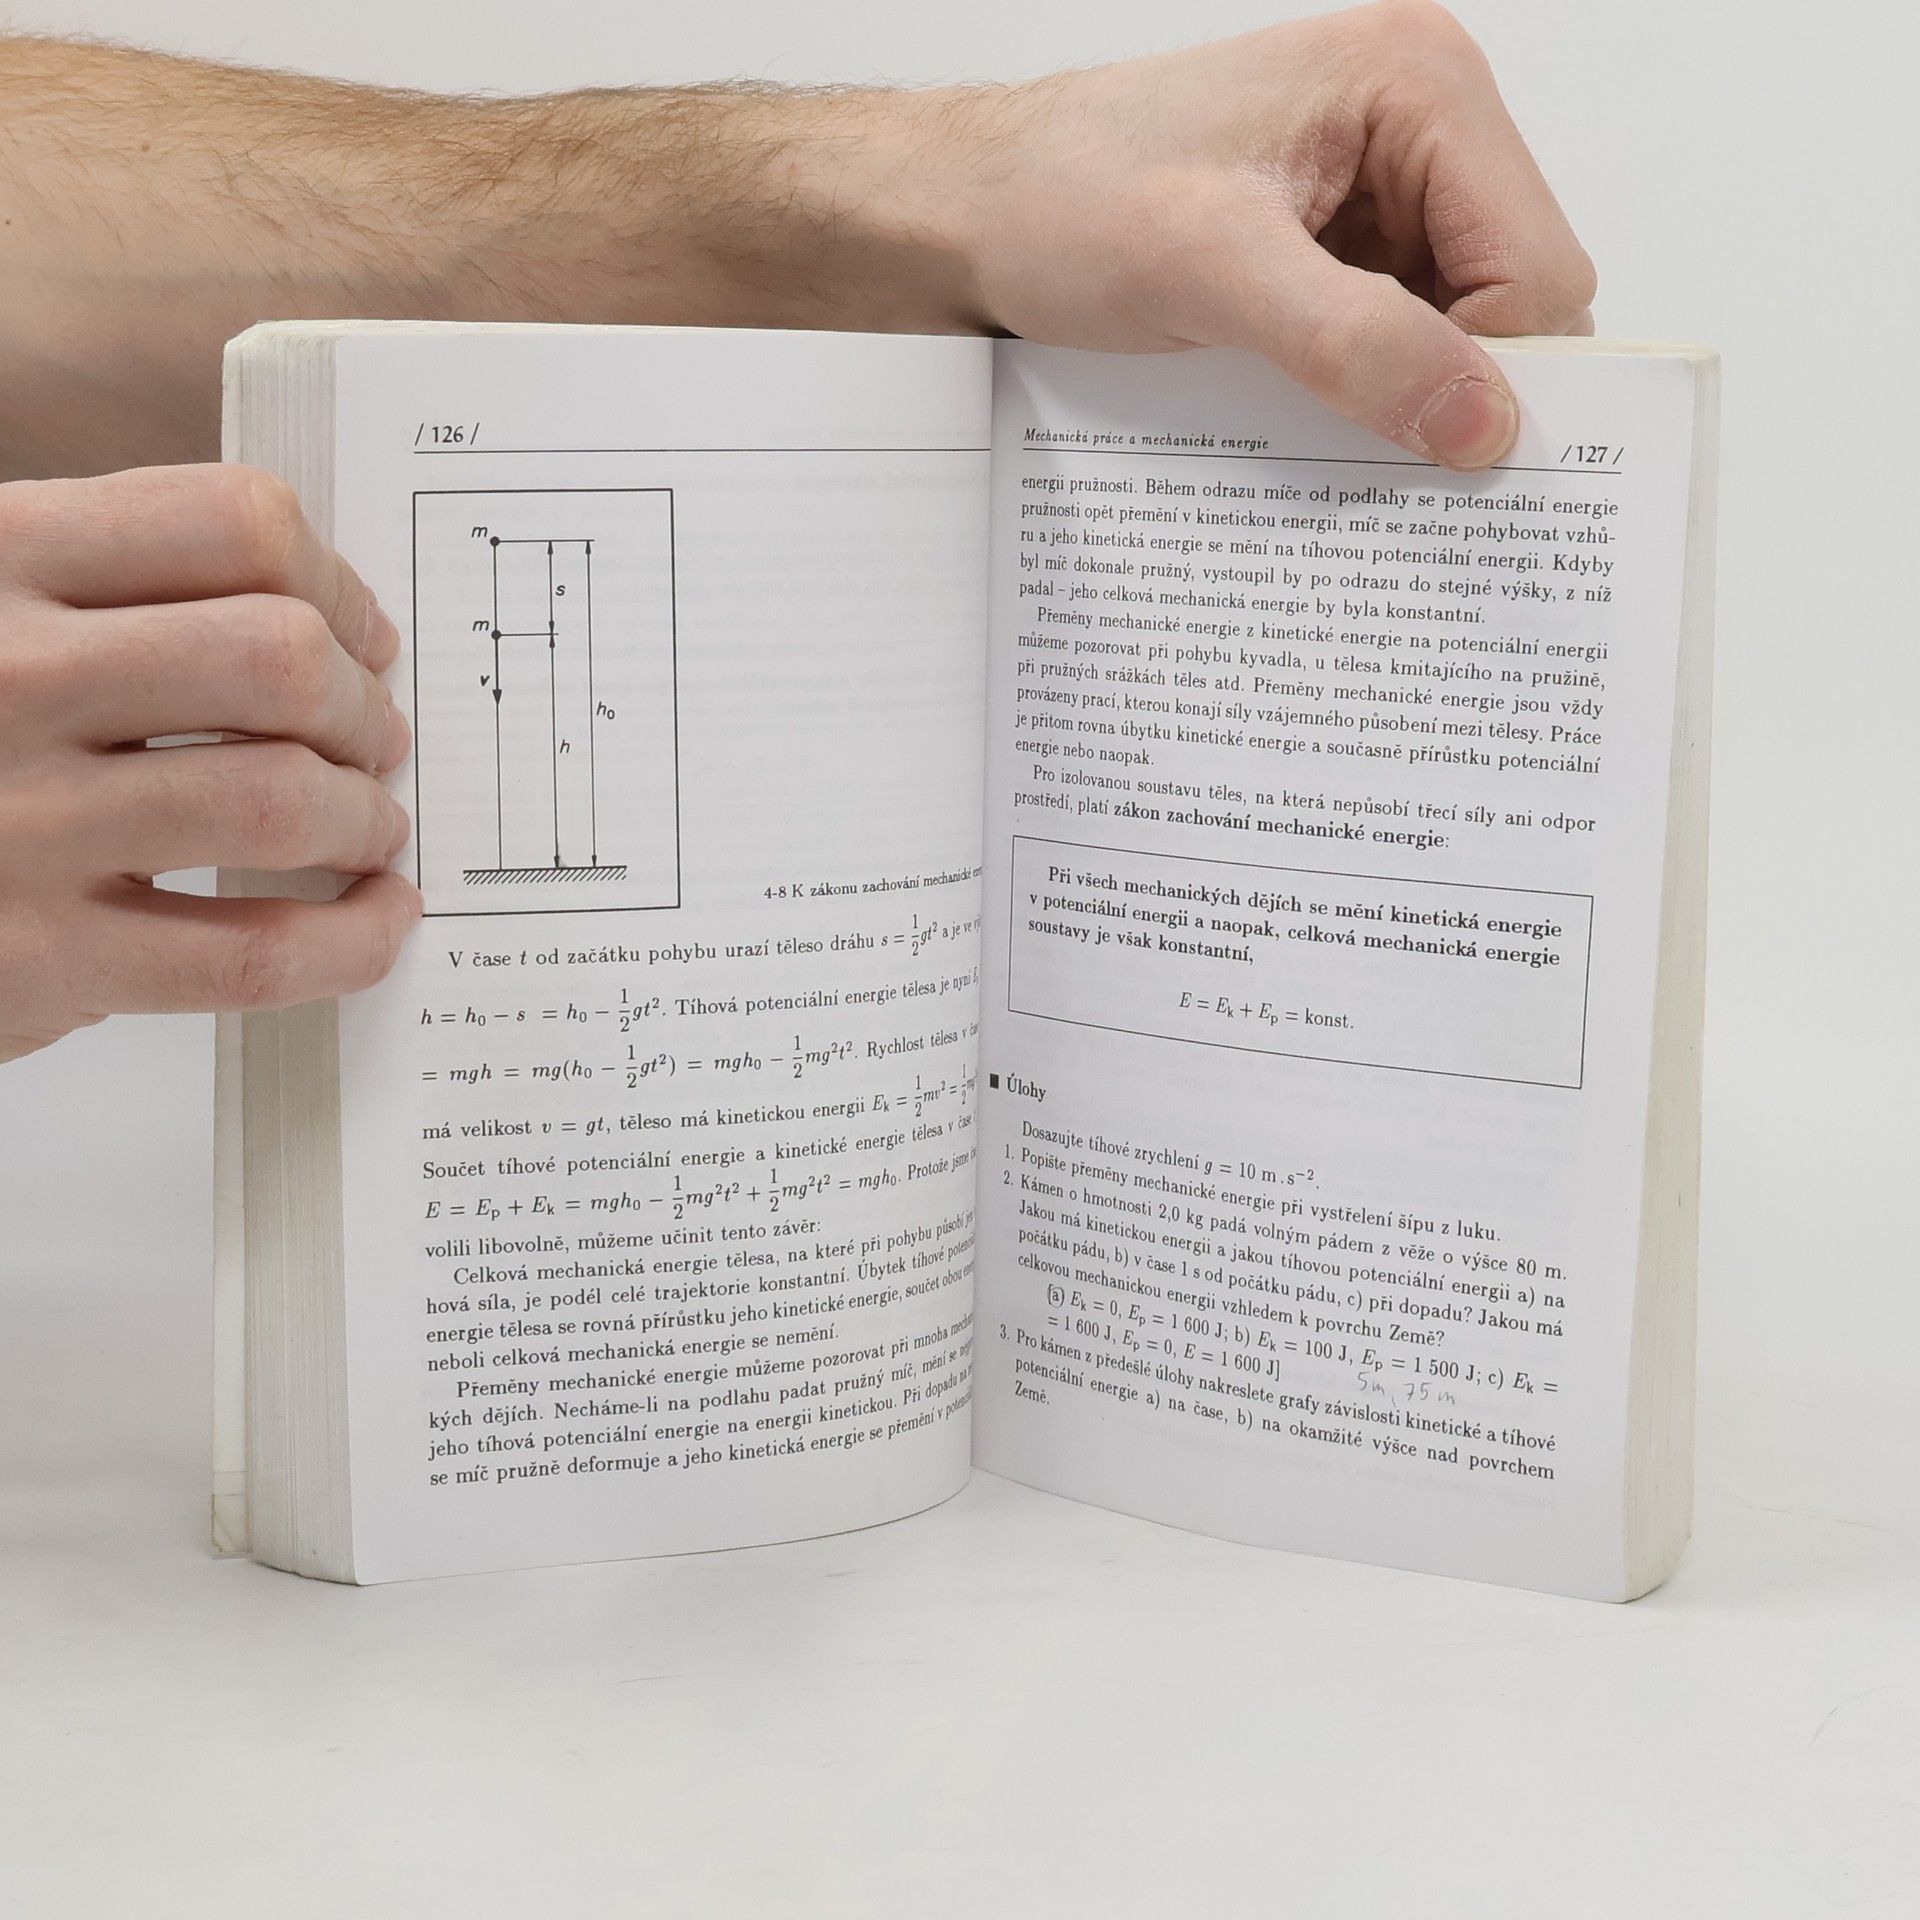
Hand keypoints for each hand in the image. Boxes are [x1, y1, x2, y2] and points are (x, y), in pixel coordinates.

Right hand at [0, 464, 419, 1063]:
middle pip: (278, 657)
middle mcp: (7, 675)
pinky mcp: (40, 958)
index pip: (232, 522)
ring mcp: (20, 822)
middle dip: (361, 705)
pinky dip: (354, 937)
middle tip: (373, 741)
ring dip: (364, 816)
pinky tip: (375, 916)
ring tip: (367, 827)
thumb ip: (99, 592)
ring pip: (281, 799)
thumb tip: (313, 625)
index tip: (362, 637)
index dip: (336, 586)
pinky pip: (253, 949)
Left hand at [943, 0, 1595, 468]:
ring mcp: (1383, 183)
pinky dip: (1362, 384)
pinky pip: (1397, 334)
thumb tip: (1482, 422)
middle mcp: (1421, 123)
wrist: (976, 211)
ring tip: (1303, 403)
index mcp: (1420, 86)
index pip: (1541, 268)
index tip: (1409, 434)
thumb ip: (1355, 345)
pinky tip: (1296, 397)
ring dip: (1399, 388)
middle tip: (1354, 432)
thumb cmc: (1064, 201)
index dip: (1491, 369)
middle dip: (1450, 380)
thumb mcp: (1211, 275)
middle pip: (1515, 300)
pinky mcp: (1340, 239)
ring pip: (1459, 330)